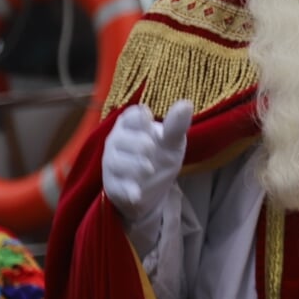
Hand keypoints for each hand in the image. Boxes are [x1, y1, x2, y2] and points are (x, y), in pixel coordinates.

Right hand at [103, 100, 192, 234]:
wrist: (154, 190)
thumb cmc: (161, 156)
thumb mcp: (172, 141)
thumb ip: (176, 125)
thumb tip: (186, 104)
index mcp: (131, 125)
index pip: (130, 116)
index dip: (140, 119)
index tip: (150, 122)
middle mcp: (117, 141)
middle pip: (121, 139)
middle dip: (139, 144)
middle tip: (152, 149)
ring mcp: (112, 163)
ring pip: (116, 162)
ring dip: (134, 166)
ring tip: (149, 169)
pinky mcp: (112, 185)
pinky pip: (117, 186)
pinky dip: (127, 190)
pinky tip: (136, 194)